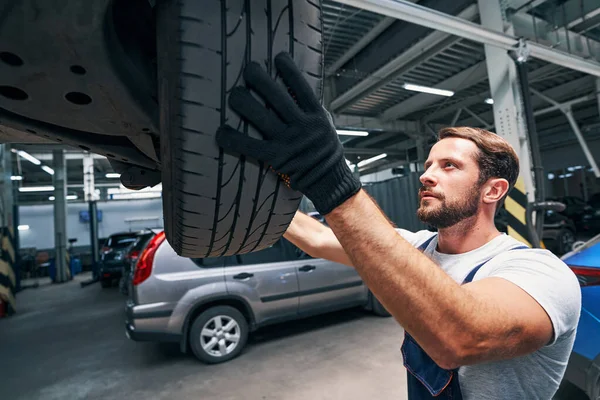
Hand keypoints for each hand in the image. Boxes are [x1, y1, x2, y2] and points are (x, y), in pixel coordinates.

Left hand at [215, 52, 360, 214]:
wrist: (329, 181)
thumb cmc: (324, 150)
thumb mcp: (325, 125)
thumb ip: (311, 108)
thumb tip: (295, 87)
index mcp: (316, 116)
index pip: (302, 88)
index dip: (290, 70)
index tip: (278, 57)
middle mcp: (303, 126)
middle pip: (277, 97)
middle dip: (260, 80)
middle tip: (248, 69)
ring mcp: (289, 142)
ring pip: (261, 117)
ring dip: (244, 103)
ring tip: (233, 94)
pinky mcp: (277, 158)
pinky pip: (250, 146)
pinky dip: (234, 138)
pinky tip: (221, 131)